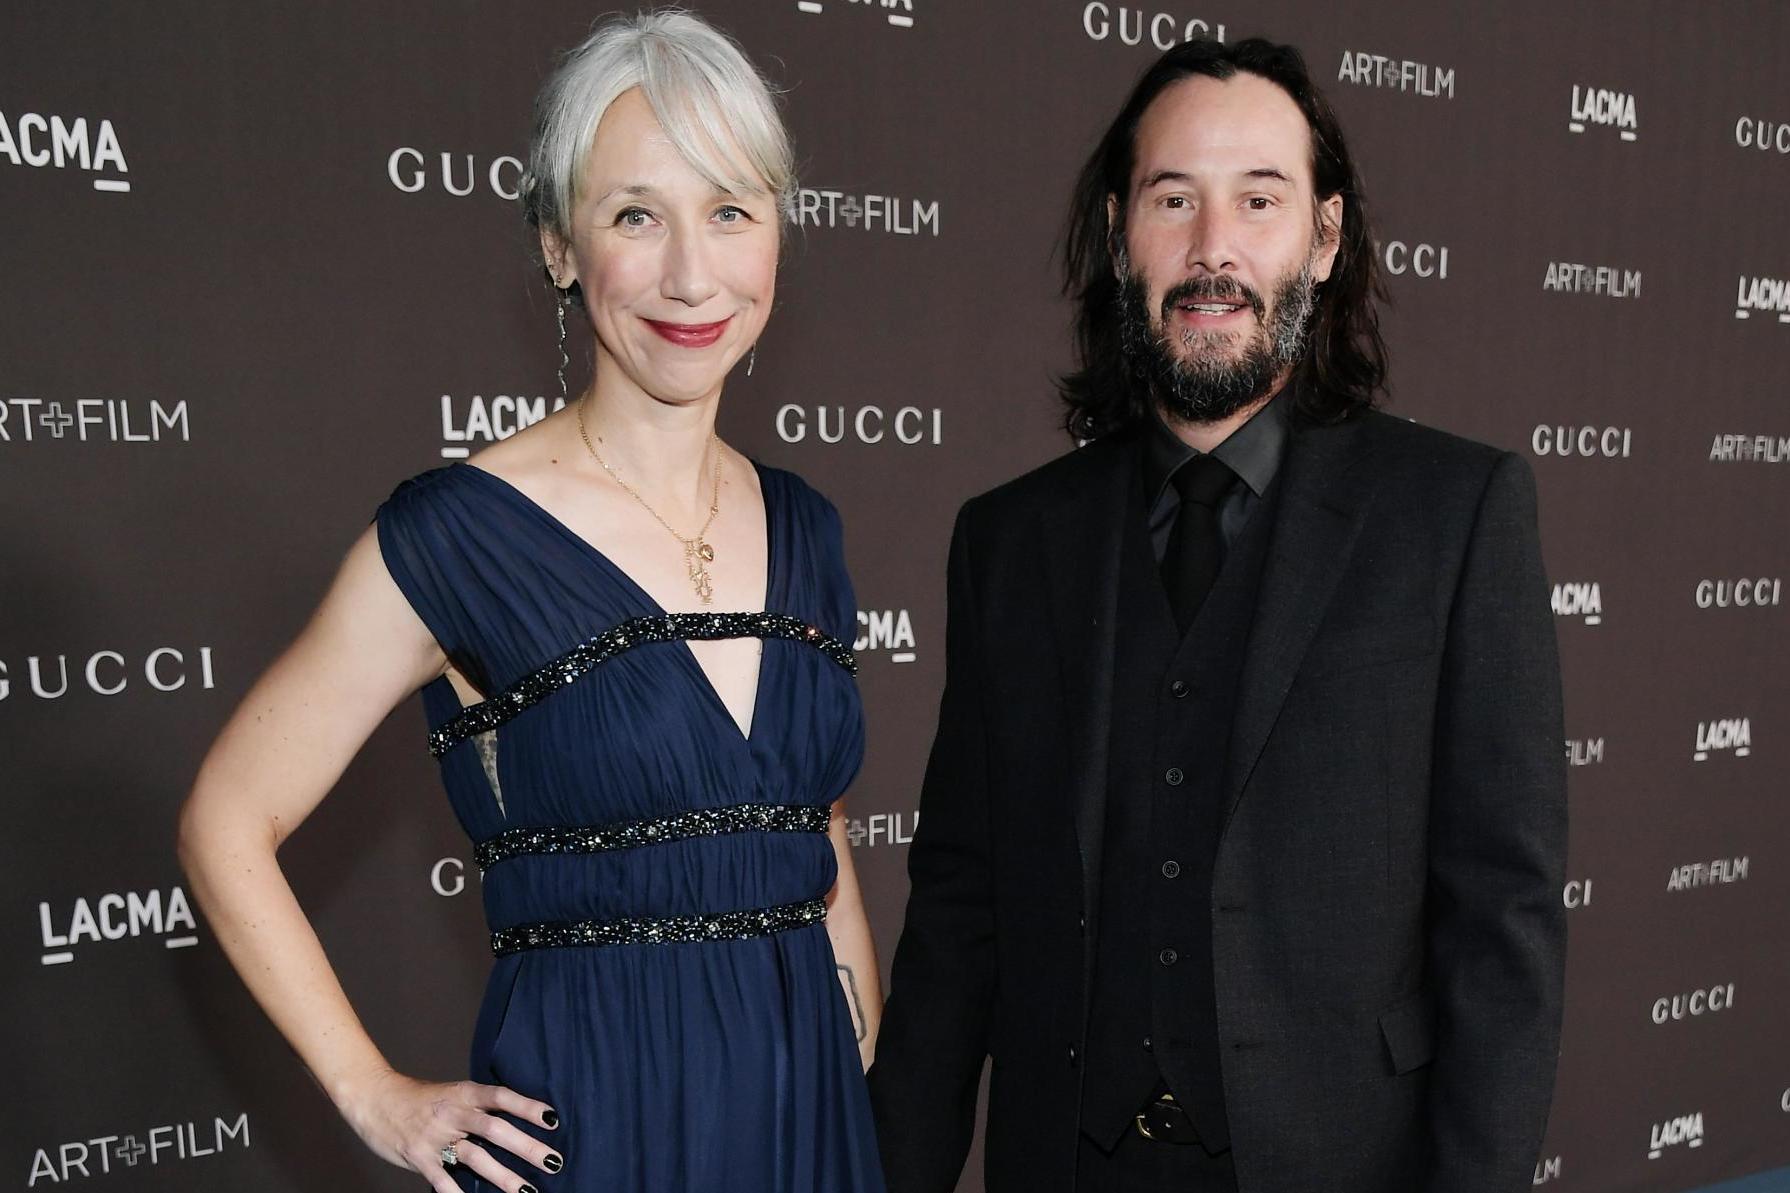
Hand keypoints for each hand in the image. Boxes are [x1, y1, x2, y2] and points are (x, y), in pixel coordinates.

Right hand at [336, 1068, 562, 1191]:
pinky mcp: (418, 1156)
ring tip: (526, 1191)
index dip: (527, 1107)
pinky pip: (442, 1178)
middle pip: (495, 1129)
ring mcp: (435, 1135)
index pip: (501, 1097)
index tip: (553, 1119)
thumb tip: (514, 1121)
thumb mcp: (451, 1094)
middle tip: (553, 1161)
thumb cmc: (417, 1099)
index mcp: (463, 1093)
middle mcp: (452, 1112)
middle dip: (526, 1147)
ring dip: (503, 1176)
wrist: (373, 1097)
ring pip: (475, 1156)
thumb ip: (477, 1106)